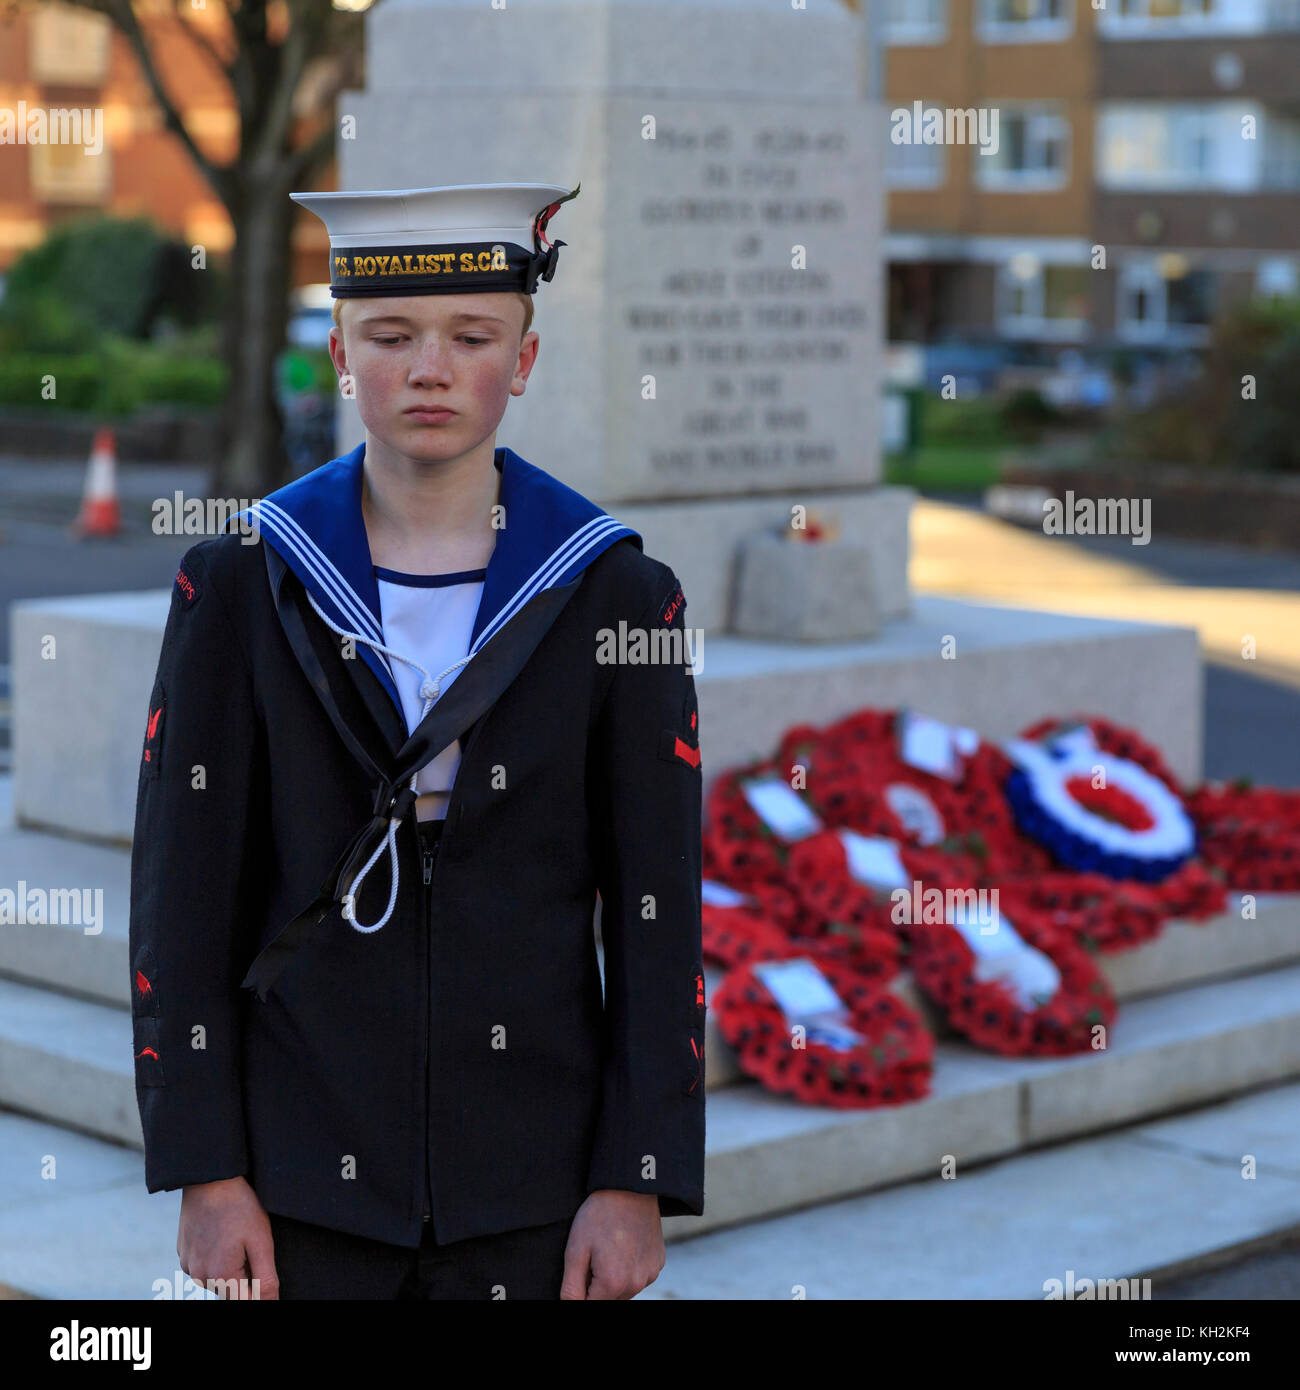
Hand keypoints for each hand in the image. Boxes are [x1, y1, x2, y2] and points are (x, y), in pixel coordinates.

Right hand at [178, 1176, 278, 1299]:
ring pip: (217, 1278)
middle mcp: (200, 1276)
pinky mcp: (183, 1253)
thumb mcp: (261, 1241)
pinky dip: (215, 1256)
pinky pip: (204, 1265)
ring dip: (230, 1266)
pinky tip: (222, 1233)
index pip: (245, 1302)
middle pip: (231, 1291)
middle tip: (250, 1243)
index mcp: (221, 1276)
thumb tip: (271, 1302)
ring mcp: (188, 1265)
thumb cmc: (238, 1206)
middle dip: (245, 1275)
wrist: (209, 1179)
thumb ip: (266, 1278)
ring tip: (235, 1235)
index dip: (259, 1291)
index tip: (258, 1264)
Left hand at [560, 1190, 664, 1299]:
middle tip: (594, 1254)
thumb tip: (569, 1306)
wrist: (630, 1187)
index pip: (591, 1305)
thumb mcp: (576, 1249)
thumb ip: (571, 1288)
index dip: (581, 1289)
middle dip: (597, 1285)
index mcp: (613, 1283)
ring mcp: (650, 1274)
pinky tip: (624, 1246)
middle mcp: (636, 1284)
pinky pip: (638, 1276)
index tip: (582, 1268)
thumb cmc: (600, 1215)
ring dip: (614, 1279)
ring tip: (609, 1248)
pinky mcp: (658, 1263)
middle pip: (609, 1299)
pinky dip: (629, 1269)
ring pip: (624, 1290)